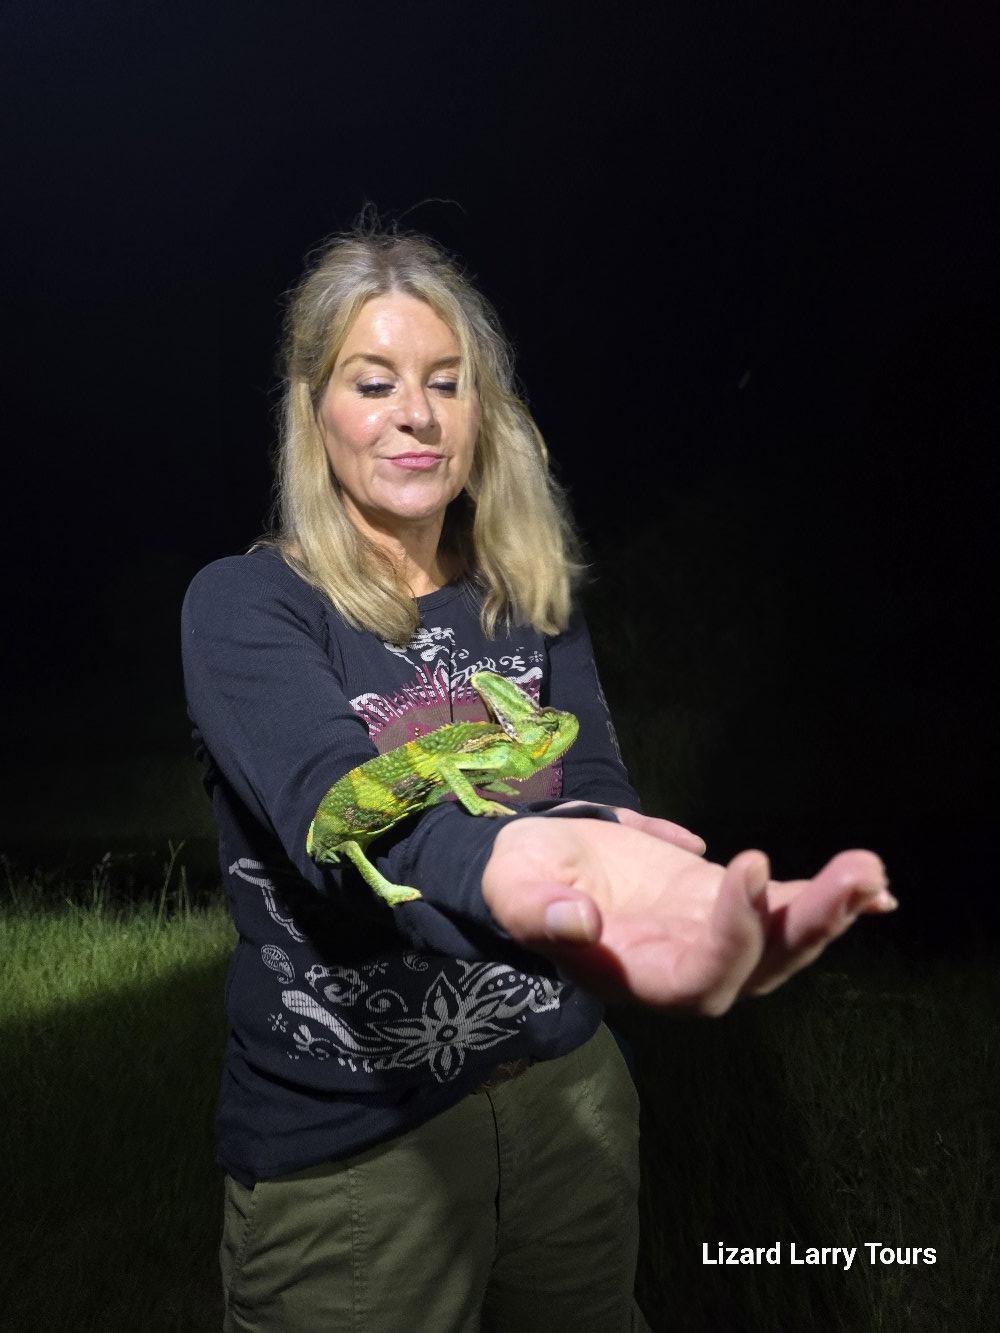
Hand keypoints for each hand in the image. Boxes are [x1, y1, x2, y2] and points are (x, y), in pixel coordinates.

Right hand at [481, 810, 895, 1012]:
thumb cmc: (519, 878)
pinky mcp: (724, 903)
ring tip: (869, 870)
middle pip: (760, 969)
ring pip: (781, 942)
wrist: (537, 865)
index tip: (745, 865)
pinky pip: (782, 908)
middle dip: (809, 927)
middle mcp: (683, 970)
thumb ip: (537, 912)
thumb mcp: (514, 887)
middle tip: (855, 876)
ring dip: (829, 910)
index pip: (699, 978)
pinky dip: (824, 898)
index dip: (731, 935)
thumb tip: (579, 922)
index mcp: (635, 975)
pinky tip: (873, 883)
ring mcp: (710, 937)